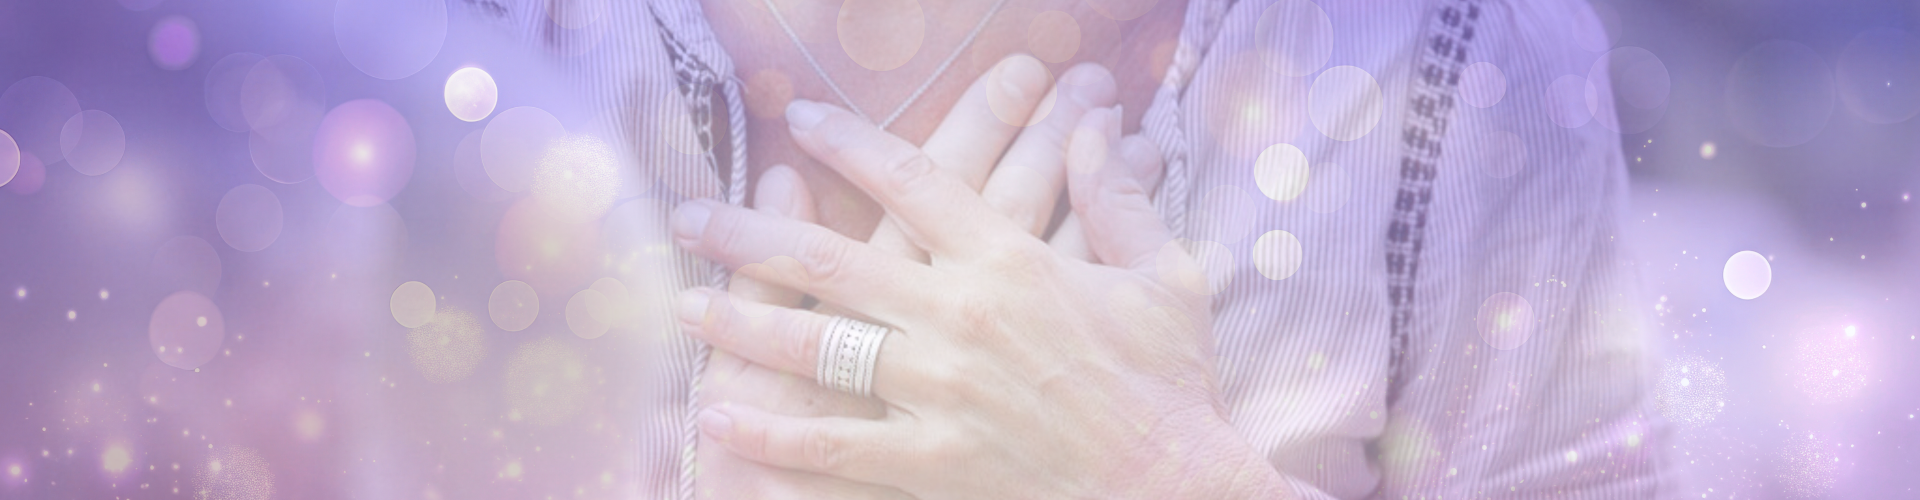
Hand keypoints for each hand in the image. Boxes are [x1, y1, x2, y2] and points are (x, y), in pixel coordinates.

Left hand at [674, 101, 1288, 497]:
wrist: (1177, 491)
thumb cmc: (1173, 385)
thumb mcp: (1163, 276)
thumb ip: (1118, 198)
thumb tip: (1098, 127)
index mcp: (1009, 261)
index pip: (911, 181)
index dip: (849, 143)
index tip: (800, 120)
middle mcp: (960, 316)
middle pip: (830, 258)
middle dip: (750, 233)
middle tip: (694, 216)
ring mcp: (939, 391)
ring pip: (816, 344)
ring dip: (741, 321)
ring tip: (684, 305)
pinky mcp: (932, 461)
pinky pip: (832, 445)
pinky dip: (771, 431)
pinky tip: (719, 416)